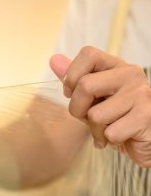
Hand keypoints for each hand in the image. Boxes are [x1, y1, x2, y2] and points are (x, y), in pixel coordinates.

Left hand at [50, 46, 150, 167]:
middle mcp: (131, 74)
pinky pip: (110, 133)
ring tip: (110, 128)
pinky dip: (110, 141)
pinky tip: (121, 137)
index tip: (74, 94)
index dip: (72, 77)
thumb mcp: (92, 98)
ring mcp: (140, 94)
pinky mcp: (146, 116)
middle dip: (78, 109)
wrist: (146, 139)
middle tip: (90, 117)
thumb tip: (54, 60)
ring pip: (96, 115)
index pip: (88, 54)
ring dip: (96, 130)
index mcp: (117, 66)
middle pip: (85, 86)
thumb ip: (74, 80)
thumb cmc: (115, 118)